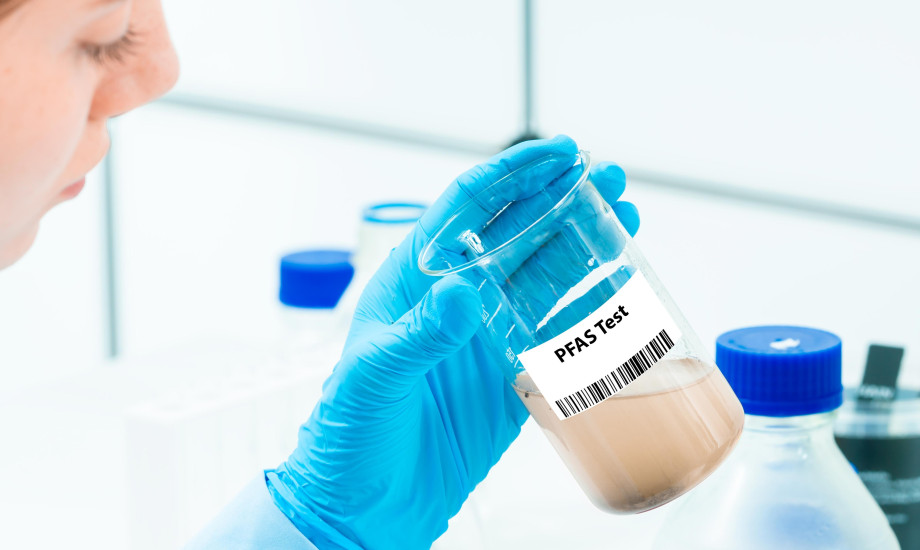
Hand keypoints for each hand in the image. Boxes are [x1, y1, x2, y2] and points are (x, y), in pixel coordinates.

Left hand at [266, 135, 639, 549]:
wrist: (365, 505)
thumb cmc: (350, 432)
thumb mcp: (375, 374)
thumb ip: (421, 332)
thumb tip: (463, 290)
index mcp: (415, 281)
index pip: (469, 208)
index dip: (515, 175)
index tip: (561, 154)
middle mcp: (456, 301)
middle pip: (519, 235)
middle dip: (564, 202)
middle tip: (610, 179)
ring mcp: (487, 337)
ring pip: (545, 279)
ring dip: (585, 248)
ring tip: (625, 220)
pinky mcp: (511, 379)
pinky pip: (558, 338)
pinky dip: (590, 314)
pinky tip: (618, 292)